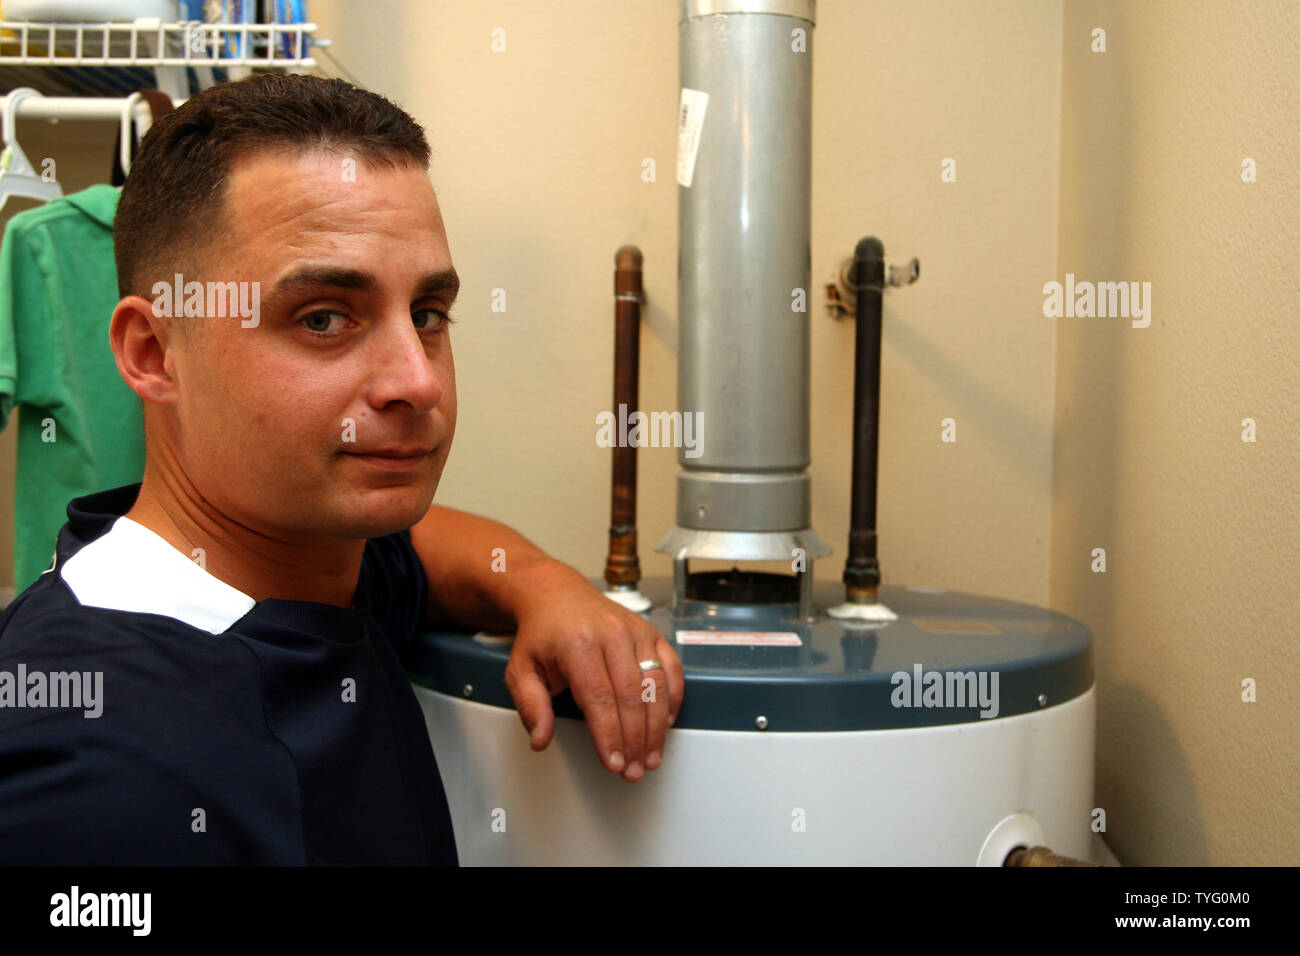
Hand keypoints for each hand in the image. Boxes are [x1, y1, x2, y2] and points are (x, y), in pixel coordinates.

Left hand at [503, 564, 683, 781]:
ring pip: (656, 686)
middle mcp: (611, 634)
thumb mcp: (521, 669)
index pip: (600, 700)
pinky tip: (665, 723)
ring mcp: (635, 632)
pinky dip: (673, 699)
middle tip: (634, 770)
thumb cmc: (542, 634)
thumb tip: (540, 738)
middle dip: (635, 741)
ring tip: (651, 756)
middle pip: (632, 697)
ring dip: (657, 727)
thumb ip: (531, 706)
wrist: (557, 596)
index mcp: (578, 644)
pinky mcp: (651, 633)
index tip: (613, 763)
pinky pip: (671, 668)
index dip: (610, 737)